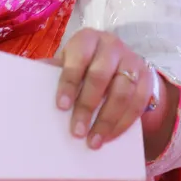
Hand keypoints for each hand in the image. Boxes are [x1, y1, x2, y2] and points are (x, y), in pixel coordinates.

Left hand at [54, 28, 152, 149]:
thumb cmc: (85, 64)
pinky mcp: (148, 79)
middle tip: (77, 131)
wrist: (120, 63)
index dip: (69, 82)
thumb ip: (55, 70)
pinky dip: (123, 123)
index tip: (61, 107)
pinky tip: (110, 137)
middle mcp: (112, 46)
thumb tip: (32, 83)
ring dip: (107, 120)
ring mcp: (132, 61)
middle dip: (87, 106)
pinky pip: (138, 104)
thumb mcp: (69, 61)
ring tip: (93, 141)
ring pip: (122, 92)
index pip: (78, 58)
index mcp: (88, 39)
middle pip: (100, 76)